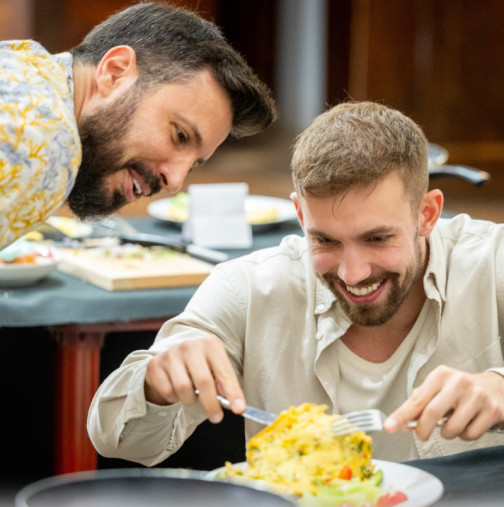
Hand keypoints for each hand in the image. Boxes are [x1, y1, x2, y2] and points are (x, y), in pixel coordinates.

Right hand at [144, 334, 244, 422]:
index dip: (233, 392)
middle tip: (216, 418)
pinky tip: (176, 391)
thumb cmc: (199, 365)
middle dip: (211, 404)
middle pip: (204, 381)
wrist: (171, 357)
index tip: (239, 409)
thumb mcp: (214, 368)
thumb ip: (223, 383)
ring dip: (190, 400)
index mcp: (210, 344)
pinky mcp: (155, 364)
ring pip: (183, 388)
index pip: (224, 372)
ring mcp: (171, 354)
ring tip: (192, 396)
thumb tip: (234, 403)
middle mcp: (190, 345)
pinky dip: (174, 398)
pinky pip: (167, 391)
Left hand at [384, 365, 503, 439]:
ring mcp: (477, 396)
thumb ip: (420, 403)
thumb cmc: (459, 390)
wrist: (494, 388)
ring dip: (447, 434)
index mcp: (441, 375)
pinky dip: (464, 436)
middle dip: (423, 430)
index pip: (417, 399)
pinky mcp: (492, 410)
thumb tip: (402, 422)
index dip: (401, 415)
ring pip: (452, 428)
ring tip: (451, 424)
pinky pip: (470, 435)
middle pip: (432, 413)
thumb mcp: (438, 389)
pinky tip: (468, 424)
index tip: (389, 427)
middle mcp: (459, 382)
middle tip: (421, 435)